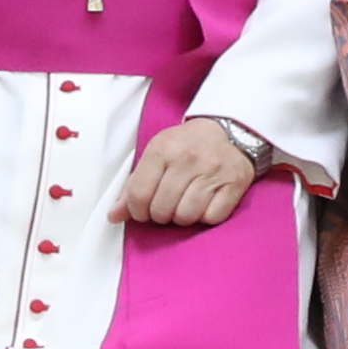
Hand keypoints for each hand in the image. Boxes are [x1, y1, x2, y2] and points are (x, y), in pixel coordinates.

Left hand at [113, 116, 266, 230]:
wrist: (230, 130)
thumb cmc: (187, 146)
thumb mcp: (157, 154)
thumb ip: (134, 185)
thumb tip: (114, 216)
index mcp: (162, 149)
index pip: (139, 195)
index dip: (137, 211)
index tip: (142, 210)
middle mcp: (187, 160)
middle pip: (161, 210)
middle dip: (160, 215)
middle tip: (166, 205)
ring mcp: (212, 172)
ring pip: (186, 217)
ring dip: (183, 217)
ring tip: (185, 204)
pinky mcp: (233, 185)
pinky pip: (211, 218)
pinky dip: (206, 216)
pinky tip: (204, 203)